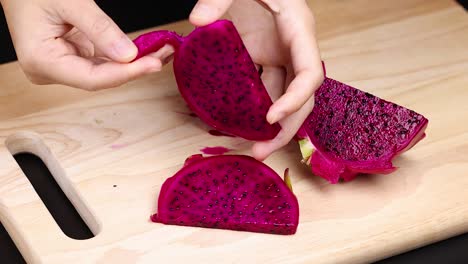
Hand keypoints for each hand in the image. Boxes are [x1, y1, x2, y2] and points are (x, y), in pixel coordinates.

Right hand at [0, 0, 169, 89]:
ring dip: (134, 62)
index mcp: (42, 62)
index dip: (126, 74)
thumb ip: (100, 29)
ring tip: (163, 50)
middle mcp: (51, 70)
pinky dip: (124, 54)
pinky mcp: (72, 57)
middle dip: (136, 68)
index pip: (92, 78)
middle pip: (101, 77)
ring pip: (105, 71)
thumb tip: (129, 55)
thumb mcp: (69, 2)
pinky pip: (102, 60)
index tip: (153, 64)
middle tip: (166, 54)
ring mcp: (62, 65)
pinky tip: (147, 50)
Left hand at [190, 0, 323, 159]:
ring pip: (281, 97)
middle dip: (285, 128)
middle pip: (300, 97)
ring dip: (268, 124)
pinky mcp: (261, 58)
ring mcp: (277, 55)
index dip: (295, 100)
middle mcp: (293, 49)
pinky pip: (261, 89)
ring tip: (248, 146)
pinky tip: (237, 123)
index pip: (310, 74)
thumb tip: (197, 21)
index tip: (270, 119)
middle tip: (260, 152)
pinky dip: (252, 108)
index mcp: (298, 30)